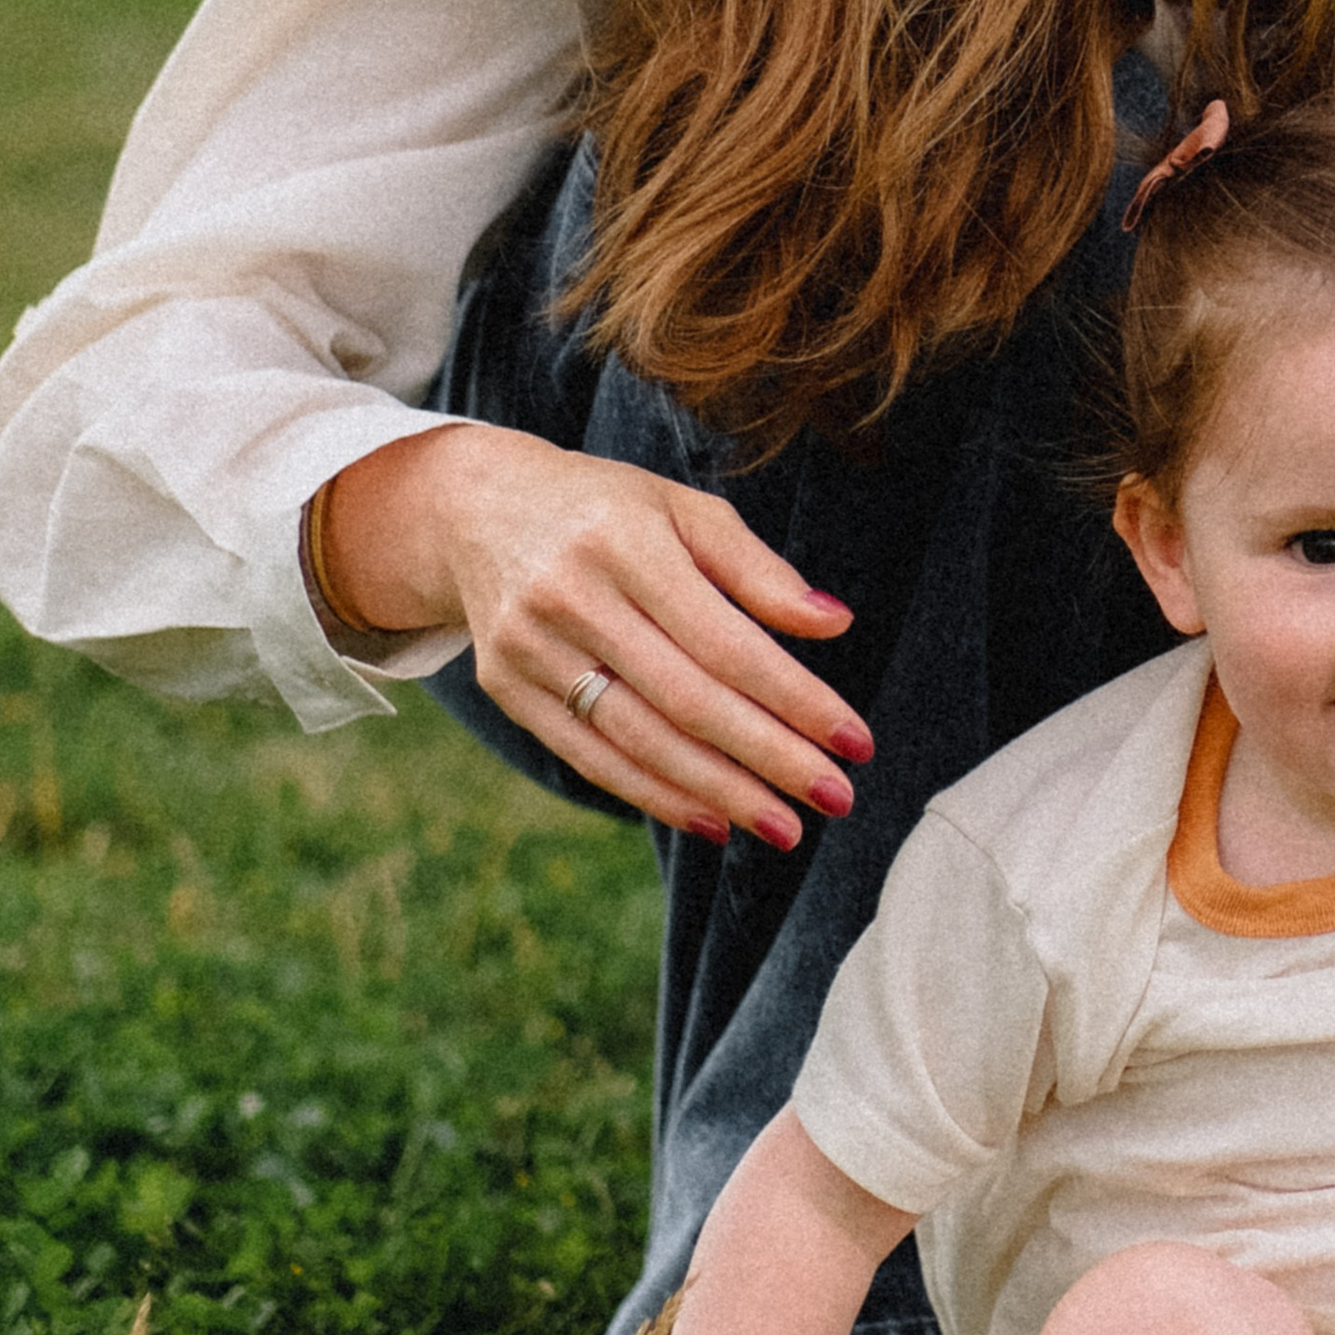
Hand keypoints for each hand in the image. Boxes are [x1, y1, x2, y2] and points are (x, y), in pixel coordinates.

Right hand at [317, 424, 873, 842]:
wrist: (479, 508)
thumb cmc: (608, 509)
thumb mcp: (684, 510)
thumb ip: (758, 570)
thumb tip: (834, 623)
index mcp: (626, 542)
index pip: (726, 642)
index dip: (795, 698)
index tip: (855, 740)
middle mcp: (571, 597)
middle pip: (687, 699)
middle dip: (769, 758)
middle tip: (836, 798)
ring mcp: (531, 648)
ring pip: (638, 740)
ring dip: (720, 793)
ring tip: (785, 826)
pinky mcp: (507, 689)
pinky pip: (590, 758)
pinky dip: (655, 795)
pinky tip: (713, 819)